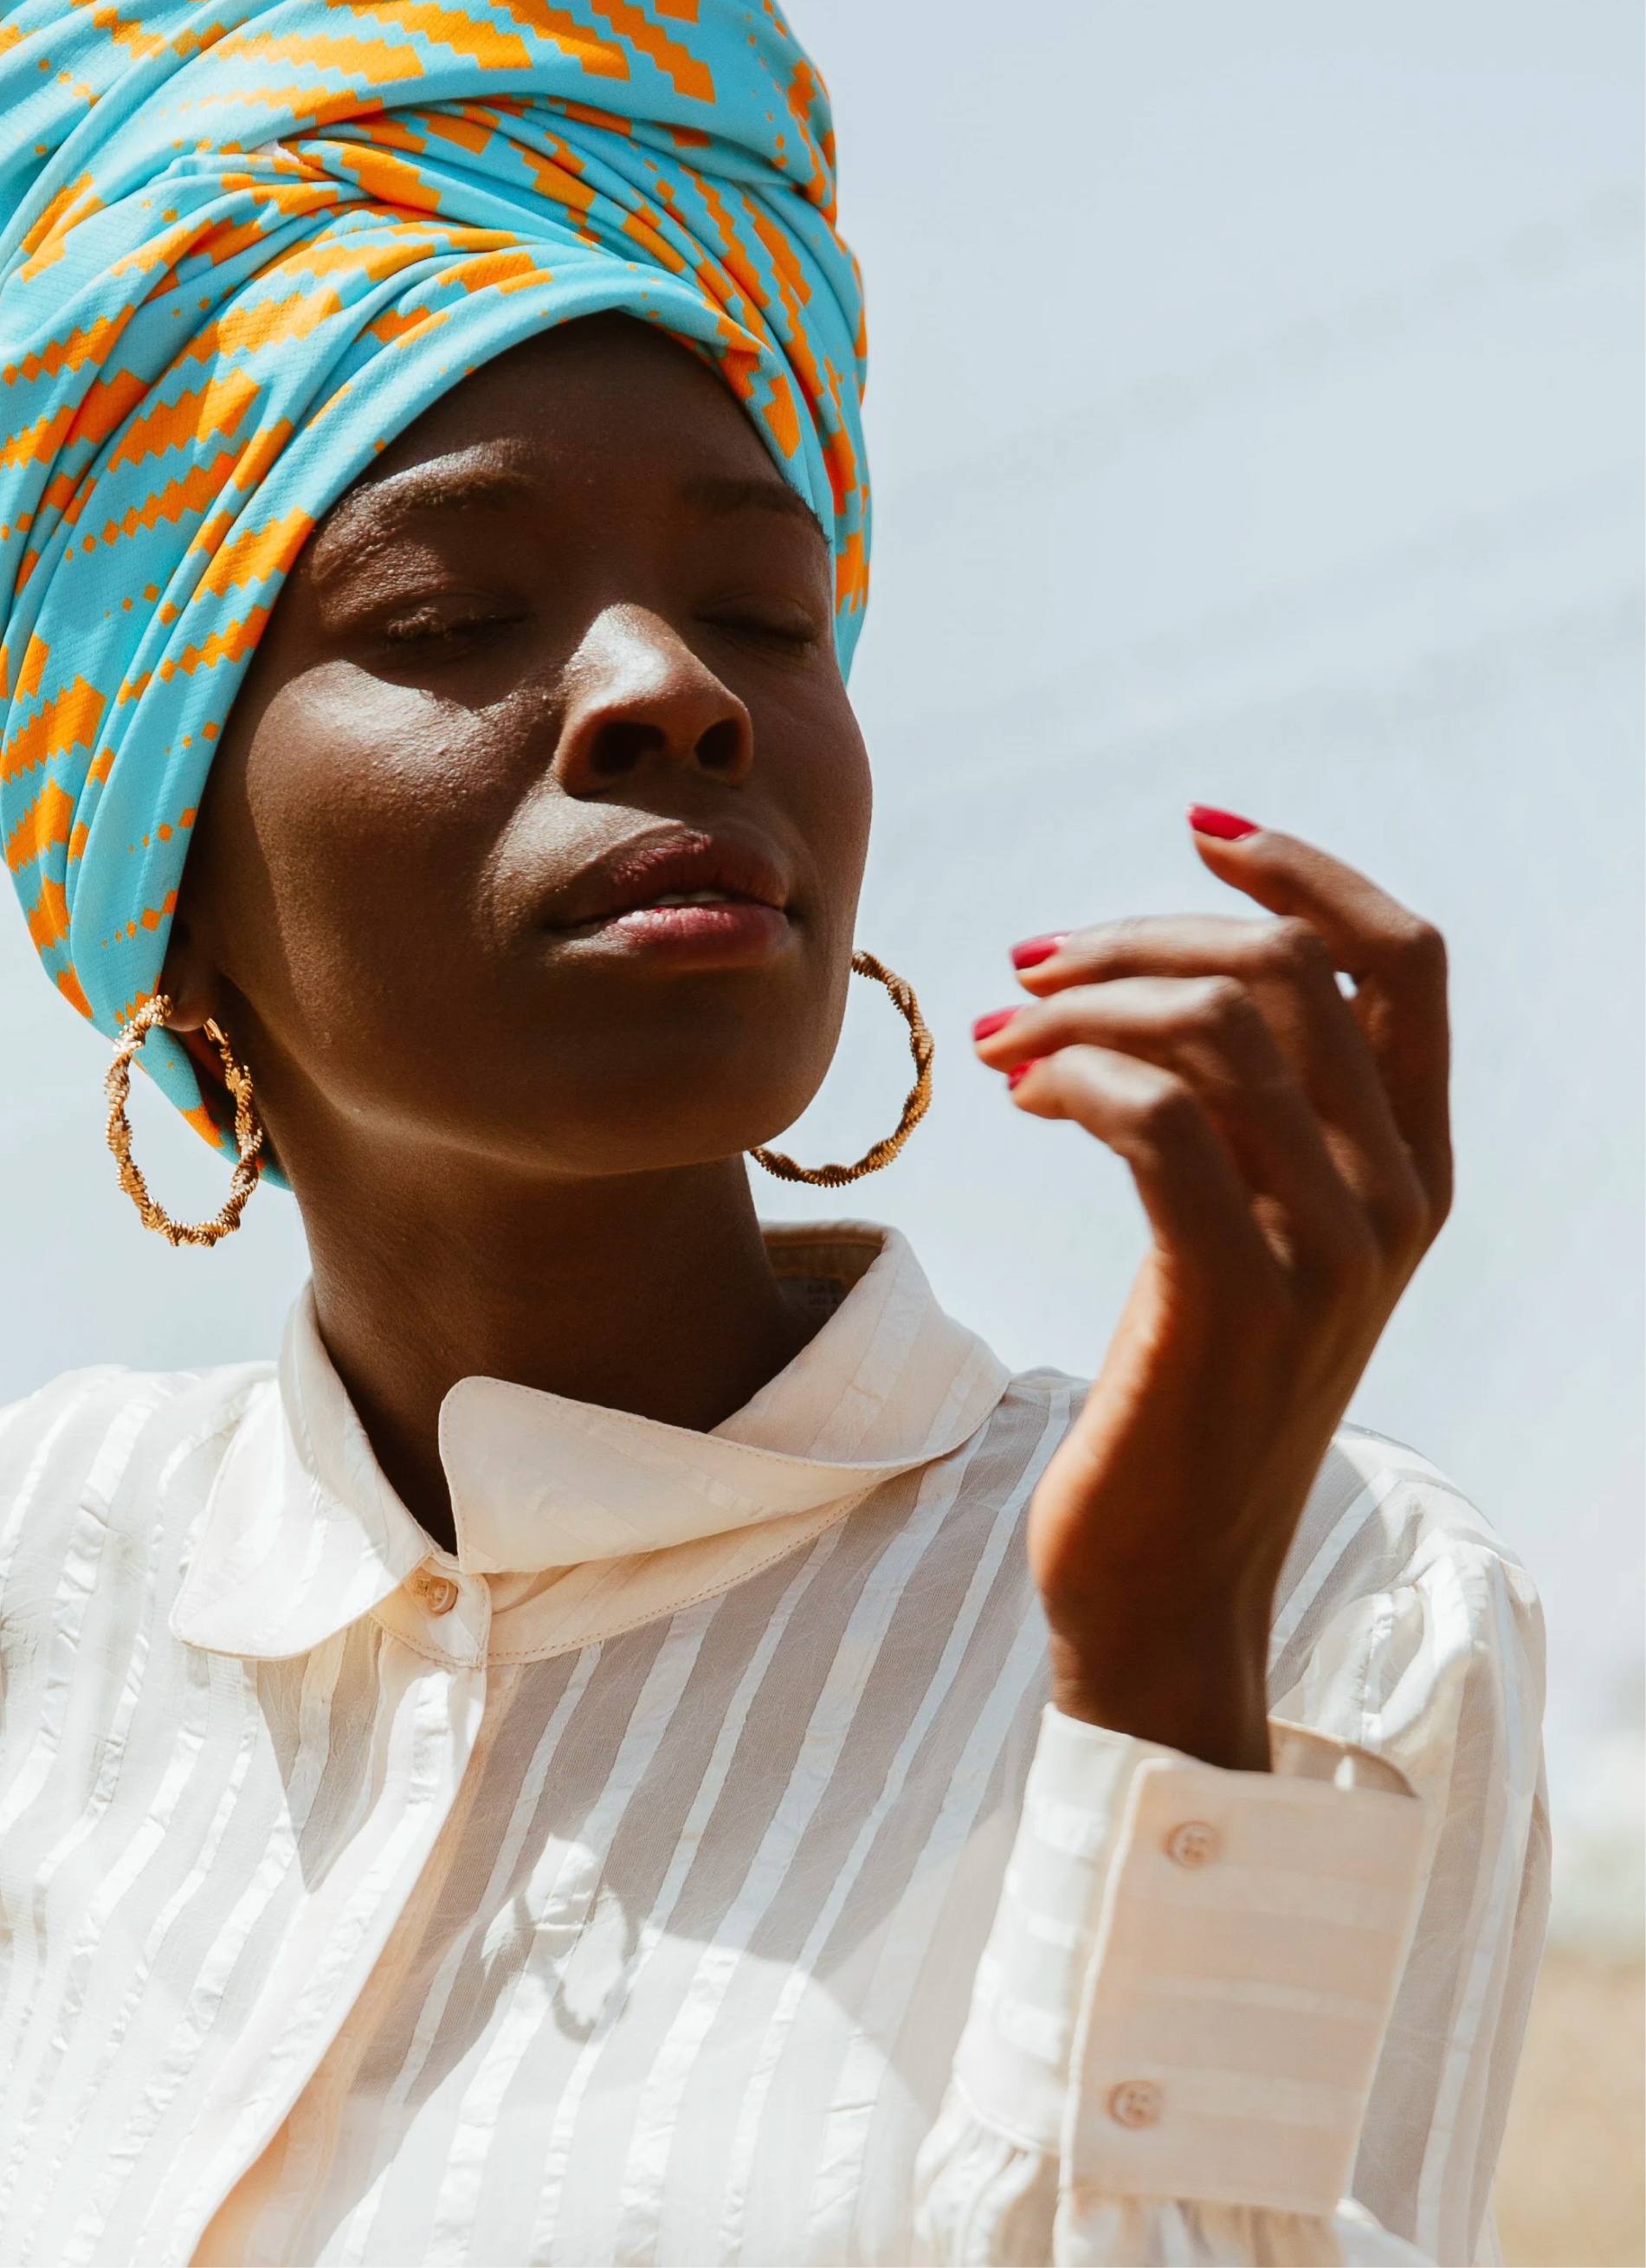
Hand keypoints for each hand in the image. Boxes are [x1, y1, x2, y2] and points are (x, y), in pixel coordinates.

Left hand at [972, 807, 1451, 1770]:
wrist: (1167, 1585)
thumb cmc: (1187, 1400)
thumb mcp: (1248, 1240)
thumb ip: (1251, 1125)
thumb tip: (1162, 985)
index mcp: (1416, 1172)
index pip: (1405, 961)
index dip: (1307, 872)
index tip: (1198, 833)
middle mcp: (1398, 1201)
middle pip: (1289, 971)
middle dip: (1138, 939)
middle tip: (1028, 966)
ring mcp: (1327, 1252)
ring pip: (1219, 1028)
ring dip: (1084, 1002)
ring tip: (1000, 1035)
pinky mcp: (1233, 1299)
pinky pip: (1154, 1119)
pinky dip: (1070, 1077)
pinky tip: (1019, 1096)